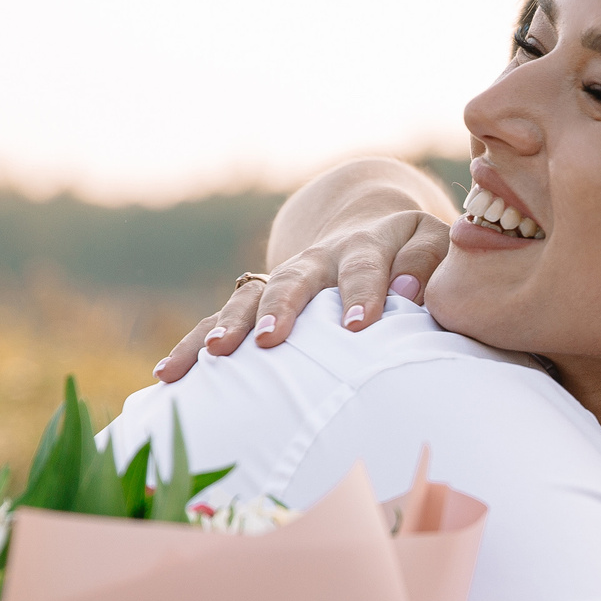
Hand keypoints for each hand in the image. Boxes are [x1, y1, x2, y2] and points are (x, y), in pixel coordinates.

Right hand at [152, 158, 457, 381]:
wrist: (368, 227)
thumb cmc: (414, 251)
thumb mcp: (433, 244)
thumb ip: (427, 263)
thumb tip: (408, 292)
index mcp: (367, 243)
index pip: (365, 266)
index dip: (363, 293)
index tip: (359, 326)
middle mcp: (319, 258)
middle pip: (296, 278)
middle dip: (281, 307)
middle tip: (270, 338)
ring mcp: (284, 278)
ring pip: (251, 295)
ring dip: (231, 323)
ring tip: (214, 355)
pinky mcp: (259, 298)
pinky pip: (224, 318)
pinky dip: (195, 343)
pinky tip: (168, 374)